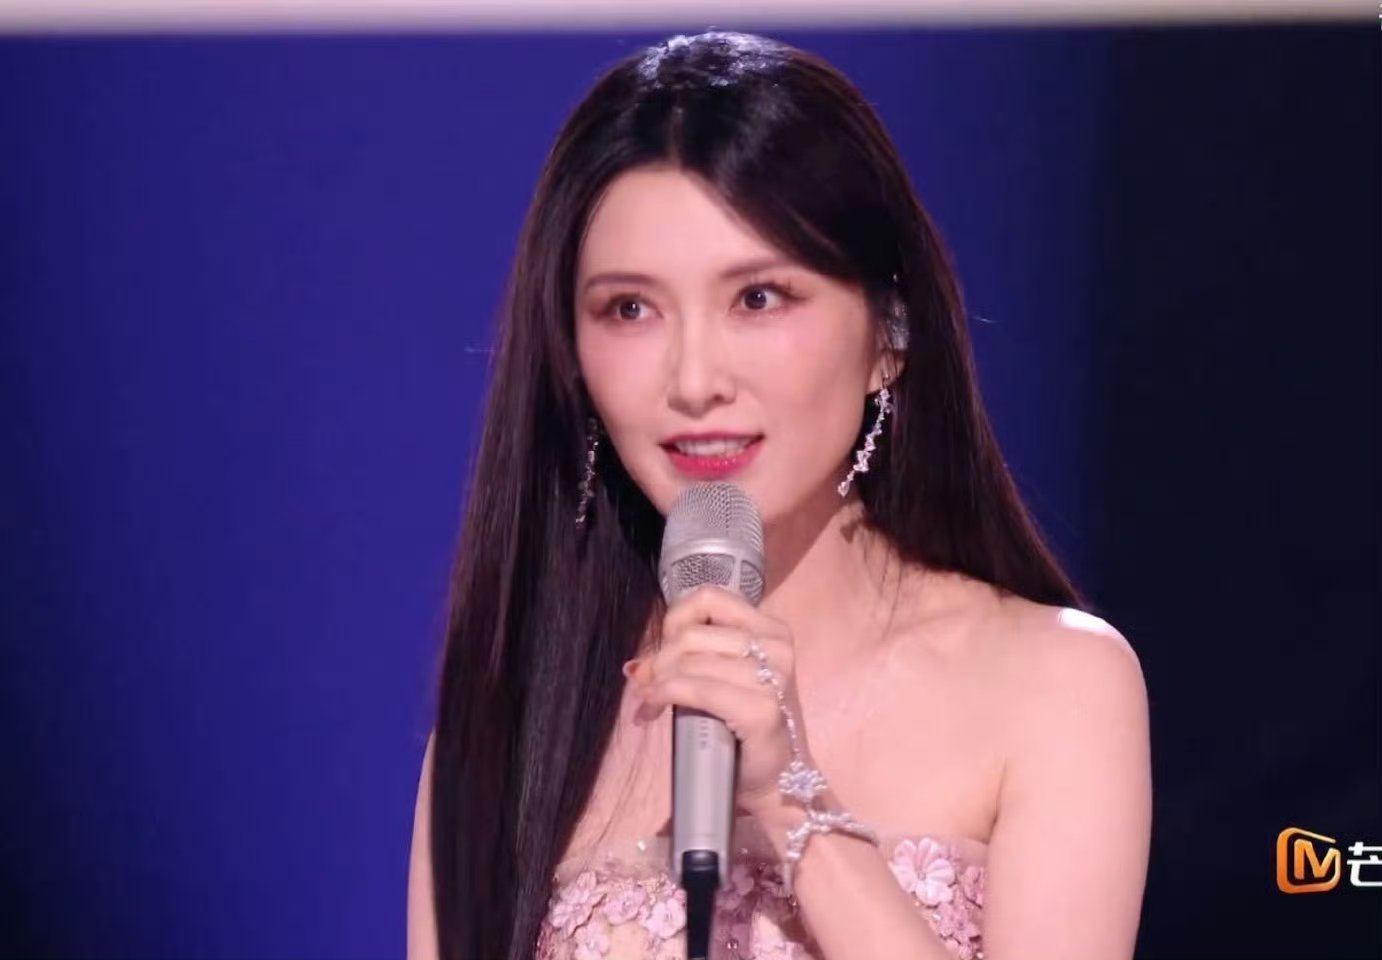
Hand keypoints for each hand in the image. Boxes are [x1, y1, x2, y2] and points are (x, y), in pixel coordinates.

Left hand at [624, 583, 810, 820]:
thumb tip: (636, 666)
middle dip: (659, 659)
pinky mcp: (762, 709)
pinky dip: (664, 696)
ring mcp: (773, 677)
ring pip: (689, 661)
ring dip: (657, 683)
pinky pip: (695, 688)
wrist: (778, 782)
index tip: (663, 647)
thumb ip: (693, 659)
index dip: (675, 619)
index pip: (709, 597)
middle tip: (646, 684)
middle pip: (692, 633)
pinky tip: (652, 710)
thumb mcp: (724, 679)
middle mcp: (777, 646)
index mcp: (771, 630)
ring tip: (649, 703)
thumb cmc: (745, 731)